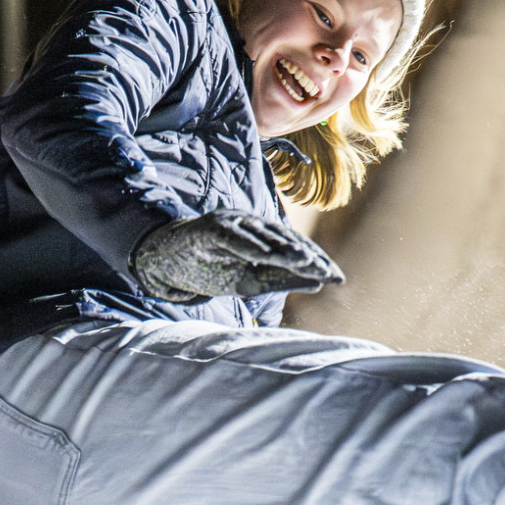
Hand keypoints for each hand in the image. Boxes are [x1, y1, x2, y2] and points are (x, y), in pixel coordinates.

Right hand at [131, 211, 343, 302]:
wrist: (165, 262)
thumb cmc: (211, 270)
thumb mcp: (249, 281)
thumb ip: (281, 279)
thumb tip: (320, 281)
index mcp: (263, 236)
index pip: (296, 248)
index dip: (318, 262)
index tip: (339, 278)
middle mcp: (251, 224)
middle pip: (285, 239)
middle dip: (307, 257)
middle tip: (328, 272)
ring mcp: (229, 222)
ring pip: (262, 236)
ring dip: (284, 250)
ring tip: (305, 263)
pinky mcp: (207, 227)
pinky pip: (232, 236)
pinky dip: (249, 245)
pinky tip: (266, 256)